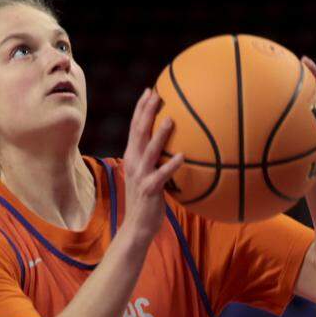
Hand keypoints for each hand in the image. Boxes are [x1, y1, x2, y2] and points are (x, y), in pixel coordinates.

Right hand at [121, 89, 184, 244]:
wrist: (137, 226)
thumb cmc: (148, 200)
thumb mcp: (148, 175)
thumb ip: (156, 159)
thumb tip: (175, 144)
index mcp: (132, 156)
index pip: (134, 127)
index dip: (141, 108)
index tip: (150, 90)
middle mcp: (133, 162)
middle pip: (139, 132)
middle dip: (147, 112)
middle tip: (157, 94)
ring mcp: (140, 176)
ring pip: (149, 150)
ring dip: (159, 134)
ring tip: (170, 119)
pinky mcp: (149, 190)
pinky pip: (161, 175)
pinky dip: (171, 165)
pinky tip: (182, 156)